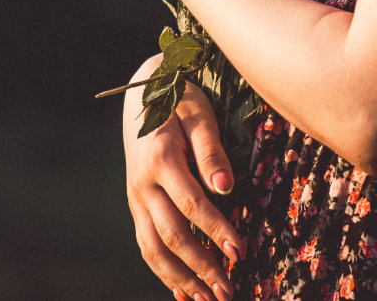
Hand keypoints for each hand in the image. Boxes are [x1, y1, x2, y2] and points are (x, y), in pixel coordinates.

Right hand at [123, 55, 244, 300]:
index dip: (216, 231)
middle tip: (227, 291)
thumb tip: (226, 187)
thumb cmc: (178, 102)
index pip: (192, 204)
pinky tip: (182, 291)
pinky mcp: (136, 206)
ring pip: (153, 248)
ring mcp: (136, 198)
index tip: (240, 252)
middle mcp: (143, 185)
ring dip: (180, 278)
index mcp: (161, 160)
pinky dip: (162, 272)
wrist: (141, 96)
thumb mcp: (198, 116)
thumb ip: (211, 152)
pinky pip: (145, 245)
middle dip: (201, 266)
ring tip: (206, 300)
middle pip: (171, 235)